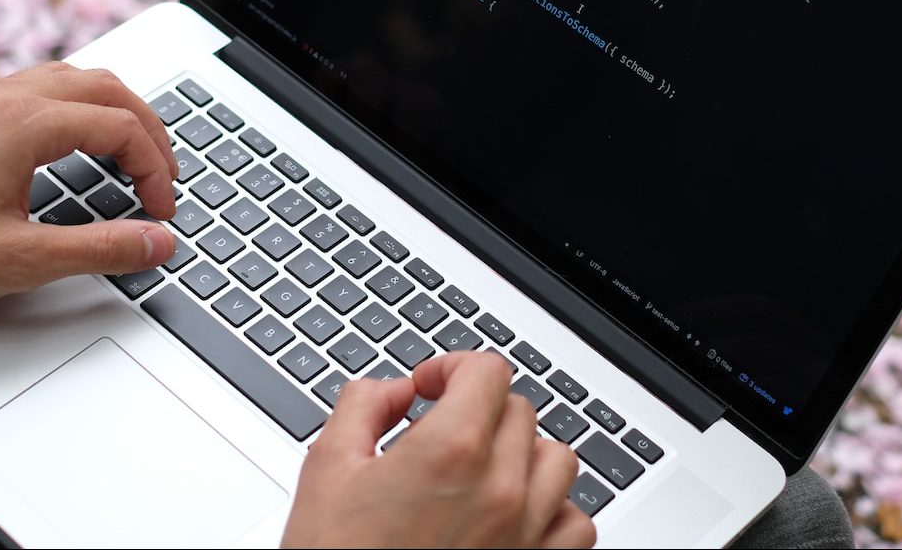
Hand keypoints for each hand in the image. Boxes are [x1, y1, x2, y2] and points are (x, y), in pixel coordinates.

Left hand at [0, 62, 178, 302]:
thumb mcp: (19, 260)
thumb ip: (99, 249)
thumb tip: (157, 241)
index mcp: (25, 124)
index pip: (122, 127)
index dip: (156, 170)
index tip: (160, 212)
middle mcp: (8, 97)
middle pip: (108, 87)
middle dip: (148, 130)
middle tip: (163, 176)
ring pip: (75, 78)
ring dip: (115, 111)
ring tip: (133, 155)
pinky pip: (44, 86)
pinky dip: (80, 108)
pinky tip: (79, 144)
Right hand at [282, 352, 595, 547]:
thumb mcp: (325, 469)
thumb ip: (363, 406)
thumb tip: (394, 390)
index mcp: (450, 452)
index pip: (488, 371)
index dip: (452, 368)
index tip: (429, 387)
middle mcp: (501, 491)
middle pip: (518, 411)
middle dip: (476, 410)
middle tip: (436, 433)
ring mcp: (525, 535)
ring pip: (557, 461)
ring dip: (522, 453)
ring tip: (481, 468)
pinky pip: (576, 525)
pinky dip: (554, 511)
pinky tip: (516, 515)